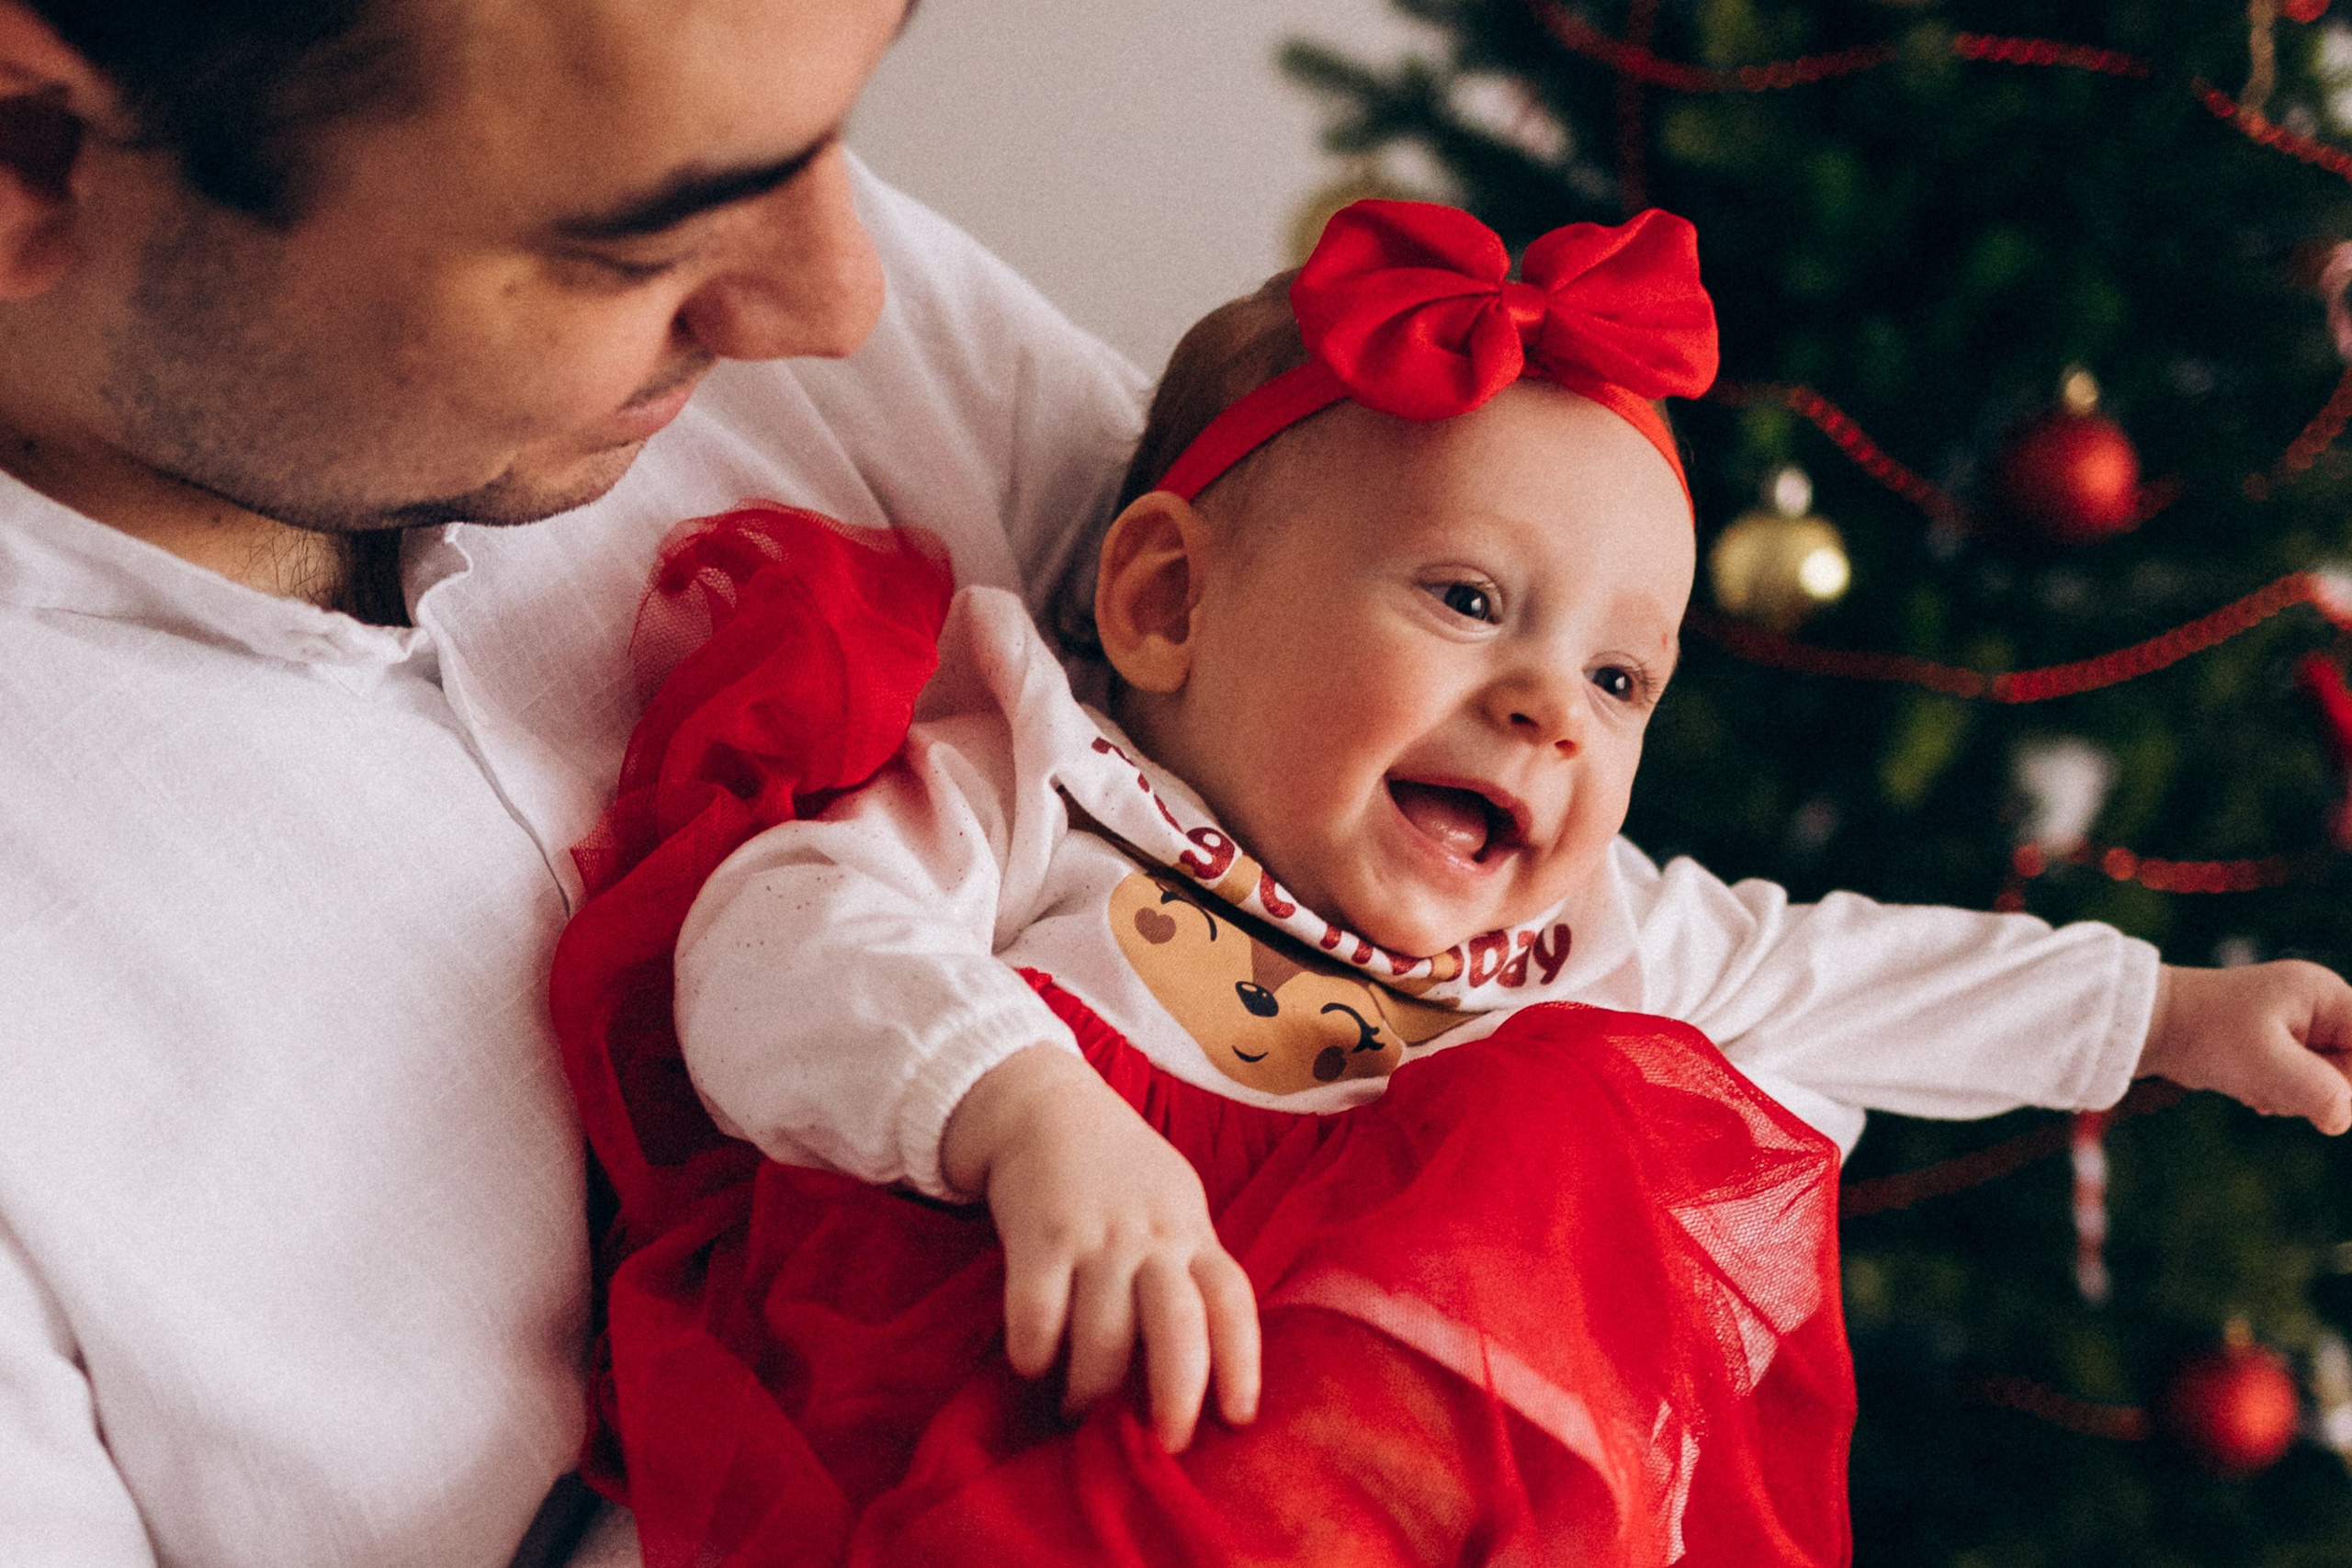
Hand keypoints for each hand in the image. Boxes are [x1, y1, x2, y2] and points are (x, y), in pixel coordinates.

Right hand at [940, 1044, 1260, 1450]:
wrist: (1045, 1105)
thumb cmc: (1122, 1171)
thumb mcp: (1175, 1204)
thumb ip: (1190, 1267)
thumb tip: (1206, 1361)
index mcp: (1192, 1233)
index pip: (1233, 1301)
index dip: (1244, 1363)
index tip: (1239, 1418)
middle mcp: (1151, 1238)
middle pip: (1177, 1327)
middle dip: (1174, 1397)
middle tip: (1164, 1443)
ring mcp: (1094, 1237)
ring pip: (1102, 1337)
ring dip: (1090, 1390)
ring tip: (1080, 1411)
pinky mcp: (1037, 1236)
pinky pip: (1035, 1314)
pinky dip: (1033, 1353)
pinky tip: (1032, 1365)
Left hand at [2138, 961, 2351, 1133]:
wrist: (2151, 1027)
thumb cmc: (2206, 1033)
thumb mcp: (2267, 1064)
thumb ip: (2318, 1092)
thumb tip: (2345, 1119)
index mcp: (2324, 996)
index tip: (2327, 1097)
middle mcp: (2316, 1008)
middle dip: (2320, 1090)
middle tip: (2278, 1089)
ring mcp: (2298, 1028)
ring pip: (2327, 1082)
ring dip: (2293, 1095)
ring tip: (2256, 1084)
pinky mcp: (2279, 1048)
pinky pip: (2300, 1085)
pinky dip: (2278, 1094)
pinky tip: (2249, 1088)